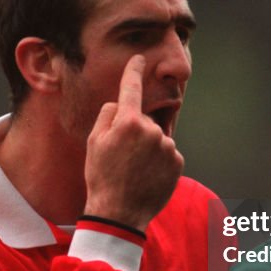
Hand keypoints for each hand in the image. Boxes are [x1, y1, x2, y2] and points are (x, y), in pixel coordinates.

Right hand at [83, 55, 183, 230]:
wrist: (120, 213)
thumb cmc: (101, 176)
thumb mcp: (93, 143)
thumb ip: (107, 116)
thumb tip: (120, 104)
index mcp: (128, 122)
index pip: (131, 88)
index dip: (134, 71)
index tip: (139, 58)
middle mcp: (152, 130)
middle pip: (143, 120)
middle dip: (134, 131)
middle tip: (120, 157)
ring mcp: (167, 147)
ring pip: (156, 138)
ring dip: (147, 148)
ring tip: (133, 170)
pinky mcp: (178, 162)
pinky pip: (167, 154)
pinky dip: (158, 162)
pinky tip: (146, 177)